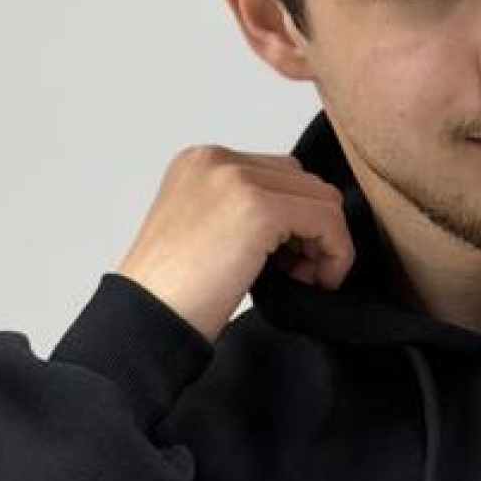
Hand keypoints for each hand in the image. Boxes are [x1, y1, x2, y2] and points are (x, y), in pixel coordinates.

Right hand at [115, 143, 355, 344]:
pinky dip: (335, 254)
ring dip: (326, 243)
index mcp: (200, 162)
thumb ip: (245, 211)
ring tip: (301, 281)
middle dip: (313, 231)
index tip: (288, 265)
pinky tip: (312, 284)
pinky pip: (328, 221)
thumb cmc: (172, 294)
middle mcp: (216, 160)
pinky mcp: (258, 207)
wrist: (144, 320)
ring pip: (322, 198)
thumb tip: (308, 217)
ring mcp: (235, 179)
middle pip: (304, 182)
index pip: (280, 174)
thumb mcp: (208, 234)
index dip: (296, 222)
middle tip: (298, 276)